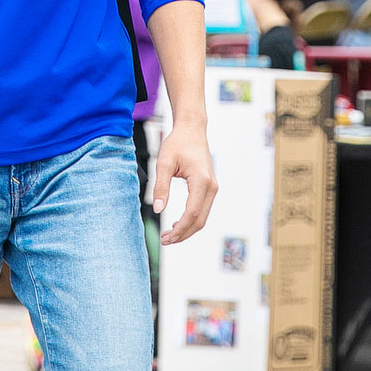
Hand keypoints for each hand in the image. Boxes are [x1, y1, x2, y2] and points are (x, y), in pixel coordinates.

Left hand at [153, 122, 218, 244]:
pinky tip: (177, 224)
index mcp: (201, 181)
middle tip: (164, 240)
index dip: (180, 229)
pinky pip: (202, 210)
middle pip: (200, 220)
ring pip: (203, 217)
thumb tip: (158, 209)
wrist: (192, 130)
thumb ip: (161, 187)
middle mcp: (211, 187)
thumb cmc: (177, 144)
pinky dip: (191, 221)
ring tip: (169, 235)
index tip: (165, 237)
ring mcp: (212, 188)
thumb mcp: (164, 163)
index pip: (192, 213)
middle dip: (183, 234)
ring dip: (187, 229)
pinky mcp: (209, 188)